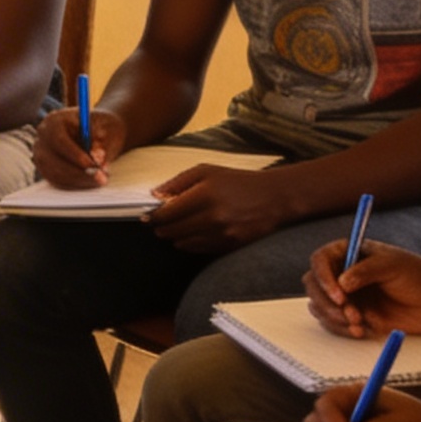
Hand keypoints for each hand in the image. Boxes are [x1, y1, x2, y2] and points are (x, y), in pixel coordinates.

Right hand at [33, 105, 127, 188]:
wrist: (95, 132)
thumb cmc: (101, 128)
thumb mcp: (107, 131)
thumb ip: (103, 143)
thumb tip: (97, 158)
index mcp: (54, 121)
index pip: (59, 140)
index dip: (75, 155)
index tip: (94, 166)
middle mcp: (42, 138)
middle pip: (53, 160)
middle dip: (78, 172)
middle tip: (102, 179)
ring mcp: (40, 154)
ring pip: (55, 174)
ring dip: (79, 180)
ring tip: (101, 179)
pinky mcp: (45, 168)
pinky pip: (57, 181)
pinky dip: (75, 184)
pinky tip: (92, 181)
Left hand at [147, 163, 294, 253]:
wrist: (274, 197)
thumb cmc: (238, 181)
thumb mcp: (206, 171)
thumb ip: (178, 182)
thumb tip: (154, 195)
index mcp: (205, 195)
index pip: (167, 213)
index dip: (153, 217)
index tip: (146, 217)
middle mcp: (213, 217)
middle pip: (173, 231)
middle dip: (161, 228)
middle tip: (157, 223)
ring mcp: (223, 234)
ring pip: (184, 243)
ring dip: (174, 237)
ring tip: (173, 228)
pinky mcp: (231, 246)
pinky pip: (200, 250)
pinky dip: (190, 244)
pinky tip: (189, 235)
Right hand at [304, 241, 420, 340]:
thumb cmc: (418, 276)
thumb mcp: (393, 266)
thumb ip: (365, 271)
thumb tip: (341, 283)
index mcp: (349, 253)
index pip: (320, 260)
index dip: (323, 277)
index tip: (339, 294)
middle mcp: (342, 274)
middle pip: (313, 285)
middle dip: (327, 302)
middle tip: (349, 313)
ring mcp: (346, 296)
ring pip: (319, 306)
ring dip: (334, 318)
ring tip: (359, 323)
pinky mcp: (352, 316)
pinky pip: (333, 324)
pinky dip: (341, 329)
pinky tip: (361, 331)